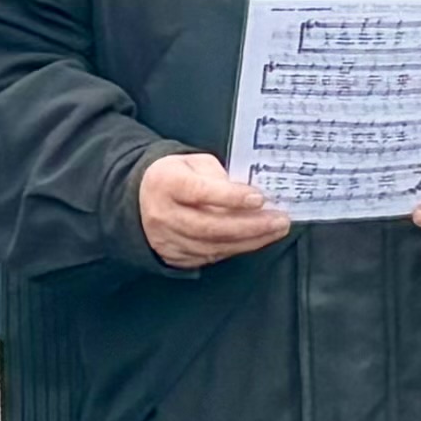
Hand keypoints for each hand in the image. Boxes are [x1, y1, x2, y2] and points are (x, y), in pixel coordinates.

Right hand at [136, 148, 288, 268]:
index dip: (231, 197)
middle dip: (250, 225)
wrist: (141, 201)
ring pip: (213, 245)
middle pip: (209, 226)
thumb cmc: (175, 177)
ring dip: (250, 240)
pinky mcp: (175, 257)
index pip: (200, 192)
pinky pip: (210, 256)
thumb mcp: (193, 163)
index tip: (259, 198)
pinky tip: (256, 240)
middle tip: (279, 220)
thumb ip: (219, 175)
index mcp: (166, 183)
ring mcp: (167, 240)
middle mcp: (164, 214)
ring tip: (275, 230)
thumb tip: (248, 193)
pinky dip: (237, 248)